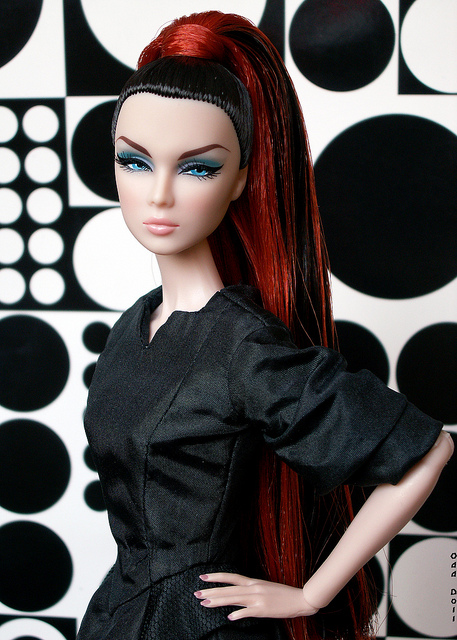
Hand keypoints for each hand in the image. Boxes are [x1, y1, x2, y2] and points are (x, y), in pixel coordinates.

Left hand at [194, 572, 318, 620]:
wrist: (300, 599)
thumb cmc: (282, 594)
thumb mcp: (264, 588)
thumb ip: (250, 591)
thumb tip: (236, 600)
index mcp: (254, 582)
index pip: (231, 577)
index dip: (217, 577)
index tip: (203, 577)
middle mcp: (253, 588)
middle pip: (229, 589)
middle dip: (212, 591)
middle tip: (197, 593)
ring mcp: (258, 599)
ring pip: (234, 598)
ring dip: (218, 601)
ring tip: (205, 603)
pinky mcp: (263, 610)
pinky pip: (248, 612)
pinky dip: (239, 614)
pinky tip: (229, 617)